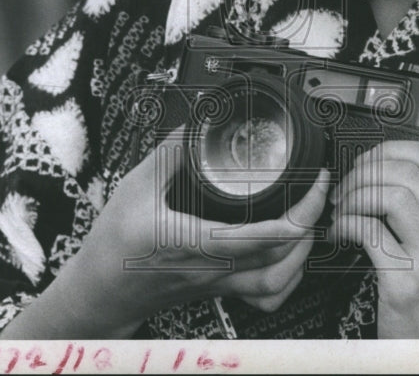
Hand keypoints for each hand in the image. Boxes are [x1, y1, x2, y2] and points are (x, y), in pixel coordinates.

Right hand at [71, 126, 329, 329]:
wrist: (101, 288)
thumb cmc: (115, 245)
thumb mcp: (137, 186)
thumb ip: (170, 152)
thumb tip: (198, 123)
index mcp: (196, 242)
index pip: (263, 237)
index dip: (299, 210)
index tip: (313, 181)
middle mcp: (214, 268)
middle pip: (281, 256)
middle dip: (310, 222)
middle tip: (317, 191)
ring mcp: (219, 283)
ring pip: (277, 282)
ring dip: (303, 253)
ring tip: (309, 221)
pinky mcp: (219, 288)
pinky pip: (264, 296)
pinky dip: (287, 278)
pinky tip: (290, 257)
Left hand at [331, 141, 418, 338]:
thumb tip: (387, 168)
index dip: (394, 148)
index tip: (371, 158)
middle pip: (407, 172)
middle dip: (366, 171)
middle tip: (349, 185)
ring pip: (389, 196)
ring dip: (354, 196)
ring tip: (343, 209)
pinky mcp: (405, 282)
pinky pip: (368, 231)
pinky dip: (345, 224)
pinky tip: (341, 232)